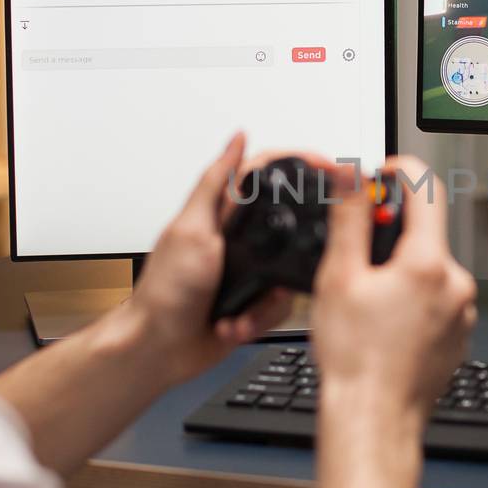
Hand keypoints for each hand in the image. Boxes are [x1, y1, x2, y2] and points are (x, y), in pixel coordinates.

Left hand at [110, 133, 294, 385]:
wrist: (160, 349)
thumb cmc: (165, 291)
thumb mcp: (192, 228)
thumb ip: (215, 182)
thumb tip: (236, 137)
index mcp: (221, 213)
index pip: (266, 174)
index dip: (297, 165)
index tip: (327, 167)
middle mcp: (237, 240)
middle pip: (289, 225)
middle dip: (295, 247)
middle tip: (284, 267)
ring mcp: (247, 272)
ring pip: (290, 270)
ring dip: (269, 295)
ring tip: (242, 306)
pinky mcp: (254, 302)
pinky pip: (281, 306)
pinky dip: (259, 317)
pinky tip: (234, 322)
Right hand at [309, 156, 477, 416]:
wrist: (374, 420)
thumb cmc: (355, 361)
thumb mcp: (338, 278)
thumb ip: (350, 220)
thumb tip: (353, 178)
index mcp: (429, 264)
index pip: (425, 190)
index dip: (398, 173)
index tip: (379, 175)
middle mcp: (457, 285)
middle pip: (425, 235)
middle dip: (391, 236)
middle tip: (355, 260)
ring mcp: (463, 312)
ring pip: (430, 270)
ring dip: (401, 272)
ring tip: (366, 304)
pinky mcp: (460, 336)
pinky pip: (437, 301)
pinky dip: (413, 301)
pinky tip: (384, 326)